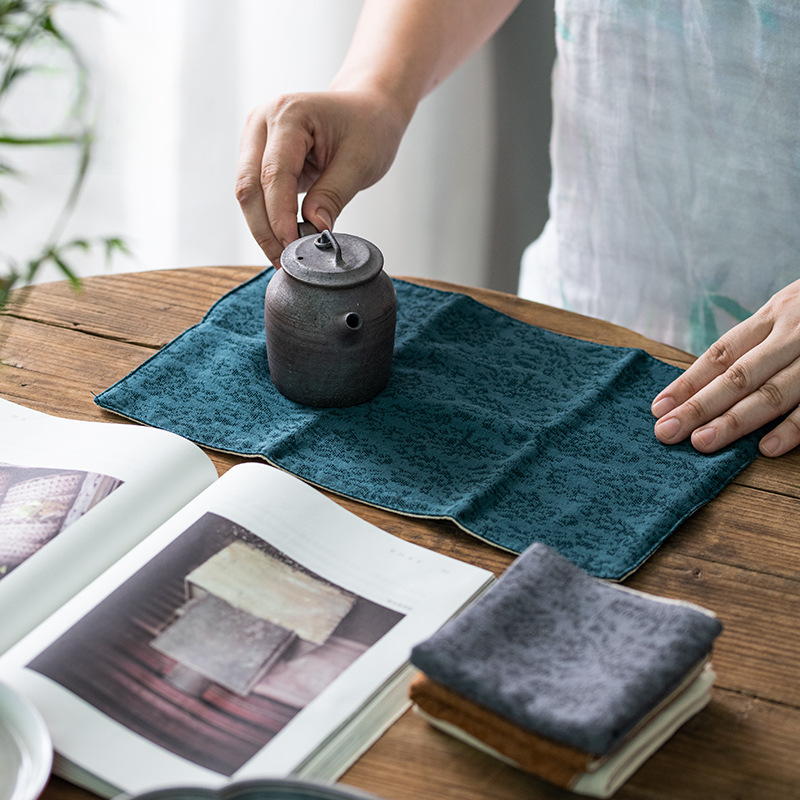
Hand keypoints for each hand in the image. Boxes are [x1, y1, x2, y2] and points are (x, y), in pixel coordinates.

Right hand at [235, 89, 408, 266]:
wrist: (367, 110)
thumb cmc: (367, 126)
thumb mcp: (360, 162)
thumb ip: (333, 196)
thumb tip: (314, 229)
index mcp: (288, 113)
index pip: (273, 174)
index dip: (280, 217)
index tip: (292, 247)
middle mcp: (262, 121)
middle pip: (248, 186)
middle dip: (265, 229)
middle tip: (284, 261)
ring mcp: (256, 138)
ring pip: (247, 193)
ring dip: (263, 228)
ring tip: (284, 256)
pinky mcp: (259, 155)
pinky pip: (256, 194)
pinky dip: (267, 219)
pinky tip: (283, 241)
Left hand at [652, 279, 799, 456]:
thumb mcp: (787, 312)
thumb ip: (754, 343)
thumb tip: (702, 385)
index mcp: (773, 316)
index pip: (721, 353)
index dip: (688, 382)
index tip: (658, 407)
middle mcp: (794, 333)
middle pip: (739, 375)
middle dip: (700, 406)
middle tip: (667, 432)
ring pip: (774, 391)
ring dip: (737, 421)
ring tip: (703, 443)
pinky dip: (794, 428)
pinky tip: (767, 449)